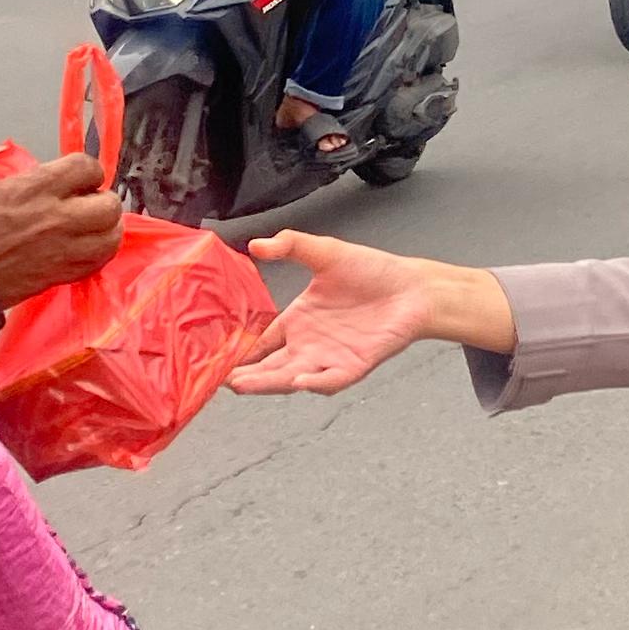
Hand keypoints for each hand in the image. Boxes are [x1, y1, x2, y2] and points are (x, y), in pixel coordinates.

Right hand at [0, 151, 125, 304]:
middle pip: (109, 205)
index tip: (81, 179)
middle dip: (103, 201)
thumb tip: (54, 185)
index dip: (88, 172)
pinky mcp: (61, 275)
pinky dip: (97, 254)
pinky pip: (98, 262)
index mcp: (38, 187)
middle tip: (89, 204)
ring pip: (111, 237)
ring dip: (107, 230)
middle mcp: (58, 216)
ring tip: (93, 229)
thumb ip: (34, 184)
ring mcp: (63, 249)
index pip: (87, 167)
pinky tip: (85, 250)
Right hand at [229, 234, 514, 391]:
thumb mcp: (325, 252)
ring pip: (292, 377)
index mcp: (298, 320)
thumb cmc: (372, 271)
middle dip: (247, 375)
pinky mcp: (355, 365)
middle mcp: (309, 344)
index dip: (240, 350)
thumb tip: (255, 244)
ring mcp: (330, 358)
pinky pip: (332, 379)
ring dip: (270, 383)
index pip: (261, 342)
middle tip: (223, 380)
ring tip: (245, 385)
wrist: (412, 287)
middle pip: (270, 366)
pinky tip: (301, 379)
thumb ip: (290, 246)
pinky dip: (317, 382)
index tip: (216, 357)